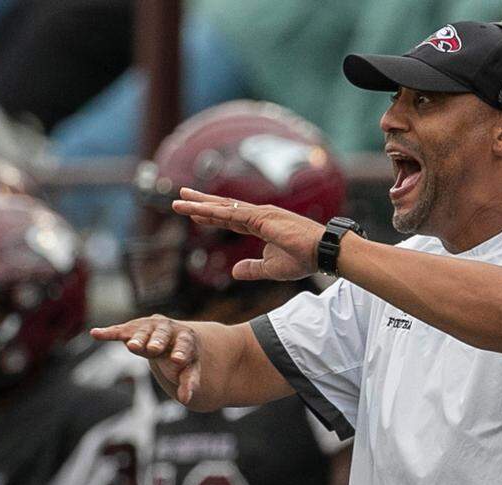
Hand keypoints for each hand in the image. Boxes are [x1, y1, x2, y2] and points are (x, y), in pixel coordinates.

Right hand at [90, 315, 199, 403]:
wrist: (174, 336)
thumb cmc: (183, 357)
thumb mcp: (189, 369)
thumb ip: (189, 383)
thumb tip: (186, 400)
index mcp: (186, 338)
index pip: (185, 345)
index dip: (181, 352)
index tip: (177, 360)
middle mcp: (169, 328)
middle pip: (163, 335)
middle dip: (157, 341)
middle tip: (153, 349)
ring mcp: (151, 327)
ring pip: (143, 332)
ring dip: (138, 339)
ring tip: (131, 347)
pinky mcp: (134, 328)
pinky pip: (120, 331)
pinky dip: (109, 333)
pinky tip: (95, 333)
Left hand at [172, 187, 324, 280]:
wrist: (322, 252)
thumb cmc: (303, 259)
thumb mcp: (271, 269)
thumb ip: (251, 269)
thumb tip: (233, 272)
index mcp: (261, 225)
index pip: (231, 218)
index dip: (212, 216)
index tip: (194, 214)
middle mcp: (258, 215)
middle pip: (223, 207)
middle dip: (201, 202)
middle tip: (180, 196)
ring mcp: (259, 214)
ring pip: (223, 208)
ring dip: (200, 205)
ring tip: (179, 201)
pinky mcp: (260, 218)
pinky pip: (231, 214)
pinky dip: (213, 212)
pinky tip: (198, 211)